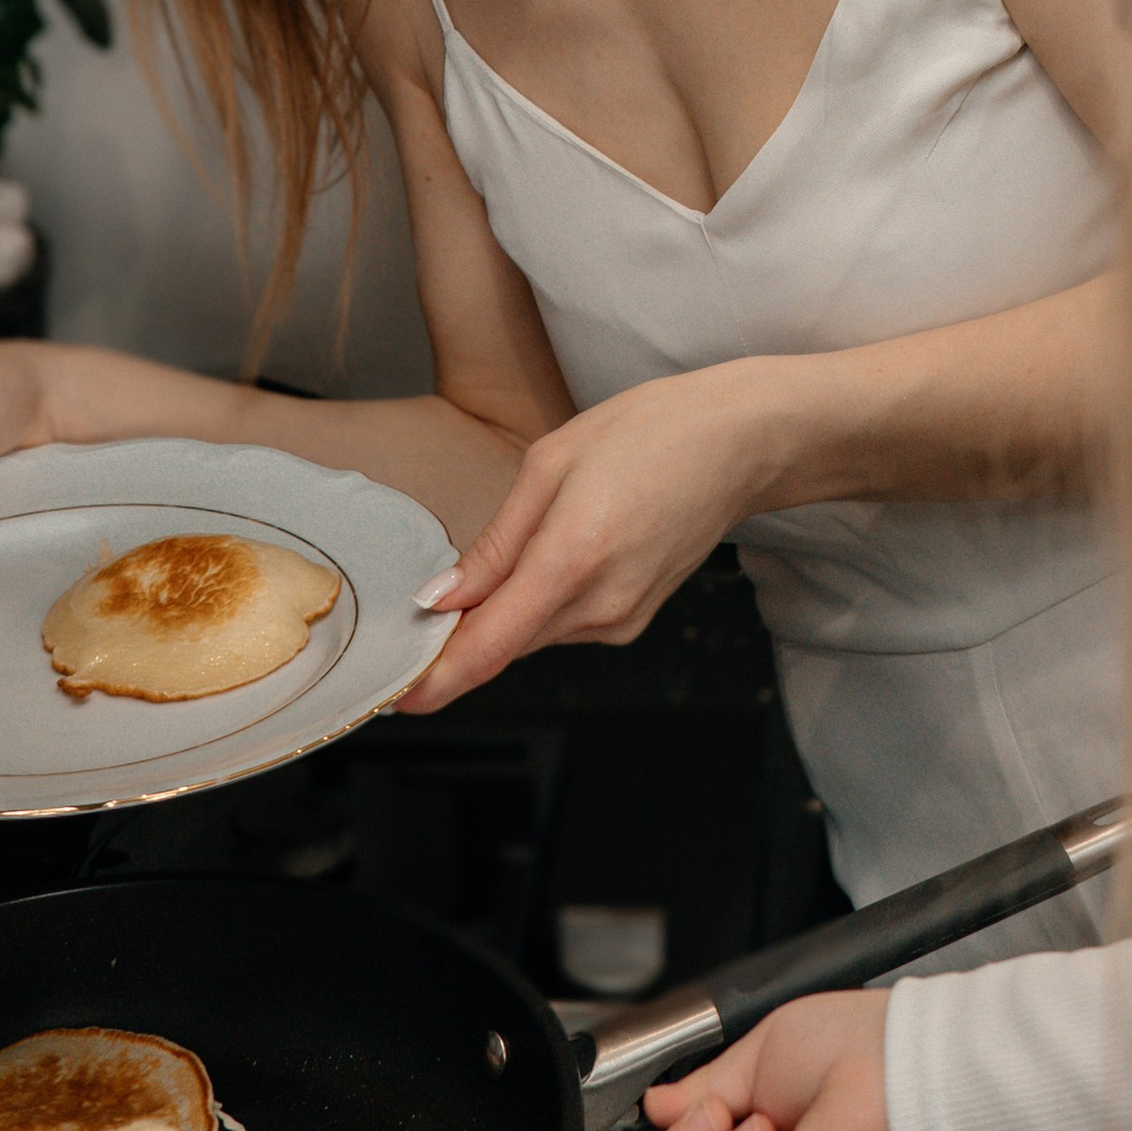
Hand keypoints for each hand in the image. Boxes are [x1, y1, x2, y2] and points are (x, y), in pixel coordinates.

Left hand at [396, 362, 788, 711]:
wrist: (741, 443)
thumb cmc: (651, 433)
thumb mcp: (551, 464)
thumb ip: (494, 545)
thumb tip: (440, 599)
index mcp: (571, 561)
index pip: (486, 649)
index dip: (432, 681)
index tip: (389, 697)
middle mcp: (600, 607)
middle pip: (502, 646)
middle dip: (455, 639)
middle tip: (415, 613)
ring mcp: (622, 620)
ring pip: (531, 634)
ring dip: (498, 616)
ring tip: (497, 559)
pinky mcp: (633, 618)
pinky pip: (562, 623)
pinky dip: (536, 605)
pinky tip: (546, 558)